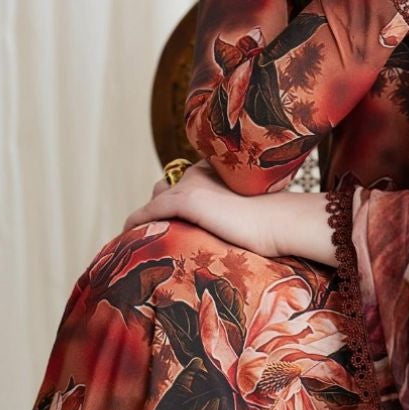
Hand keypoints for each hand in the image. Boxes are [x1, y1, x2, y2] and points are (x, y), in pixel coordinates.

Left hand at [120, 161, 279, 258]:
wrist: (279, 221)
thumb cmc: (274, 223)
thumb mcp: (251, 212)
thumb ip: (236, 213)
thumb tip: (236, 231)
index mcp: (217, 171)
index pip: (187, 182)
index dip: (177, 200)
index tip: (172, 220)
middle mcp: (200, 173)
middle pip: (167, 187)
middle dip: (160, 207)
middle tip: (157, 232)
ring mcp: (191, 185)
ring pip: (156, 201)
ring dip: (147, 218)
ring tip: (140, 239)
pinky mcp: (184, 200)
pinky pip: (147, 213)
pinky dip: (136, 224)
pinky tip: (129, 236)